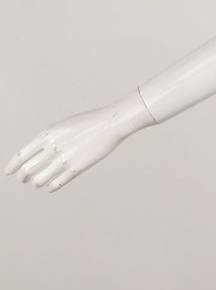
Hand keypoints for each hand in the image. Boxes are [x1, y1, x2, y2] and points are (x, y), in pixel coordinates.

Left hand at [5, 89, 156, 192]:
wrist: (110, 124)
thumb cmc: (90, 122)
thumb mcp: (64, 125)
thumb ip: (49, 139)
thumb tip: (37, 154)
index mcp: (48, 134)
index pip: (21, 155)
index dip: (12, 166)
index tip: (9, 172)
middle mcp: (52, 147)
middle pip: (26, 170)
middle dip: (23, 176)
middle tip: (24, 178)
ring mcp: (63, 159)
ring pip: (38, 180)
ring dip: (37, 182)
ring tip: (40, 181)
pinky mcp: (75, 169)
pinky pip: (55, 185)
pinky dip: (50, 187)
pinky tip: (51, 185)